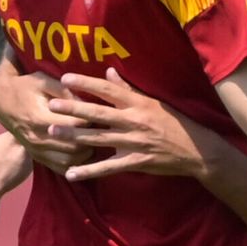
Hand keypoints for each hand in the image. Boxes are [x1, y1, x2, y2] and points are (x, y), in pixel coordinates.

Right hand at [0, 67, 94, 172]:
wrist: (2, 101)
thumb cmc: (26, 87)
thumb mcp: (44, 81)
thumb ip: (66, 91)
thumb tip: (88, 102)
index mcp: (40, 118)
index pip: (75, 124)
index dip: (92, 118)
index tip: (102, 112)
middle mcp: (37, 138)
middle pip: (75, 146)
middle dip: (92, 137)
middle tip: (104, 128)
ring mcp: (36, 149)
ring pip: (69, 160)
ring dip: (86, 153)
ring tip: (97, 140)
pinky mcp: (37, 156)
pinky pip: (59, 166)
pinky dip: (74, 163)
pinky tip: (84, 153)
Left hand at [47, 68, 215, 181]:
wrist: (195, 149)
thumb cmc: (174, 122)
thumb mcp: (153, 101)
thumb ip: (128, 89)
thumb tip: (108, 72)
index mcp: (138, 104)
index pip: (108, 90)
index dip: (86, 84)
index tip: (65, 78)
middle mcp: (133, 121)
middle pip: (98, 113)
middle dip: (73, 109)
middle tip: (51, 104)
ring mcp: (133, 142)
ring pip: (98, 138)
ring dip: (74, 135)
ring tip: (52, 131)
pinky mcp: (135, 162)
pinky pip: (108, 167)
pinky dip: (89, 171)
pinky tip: (71, 173)